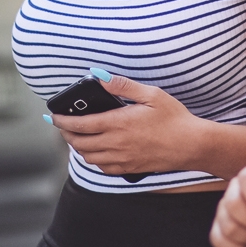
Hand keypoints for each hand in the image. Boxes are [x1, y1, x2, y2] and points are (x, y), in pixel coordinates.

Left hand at [47, 72, 205, 175]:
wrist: (192, 145)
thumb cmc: (174, 118)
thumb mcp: (151, 94)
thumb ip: (122, 86)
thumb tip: (100, 78)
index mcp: (118, 123)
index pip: (79, 124)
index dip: (62, 121)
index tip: (53, 116)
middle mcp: (116, 144)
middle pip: (79, 143)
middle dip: (66, 134)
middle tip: (62, 125)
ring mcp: (122, 159)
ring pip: (88, 157)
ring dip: (78, 147)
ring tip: (78, 136)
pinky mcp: (129, 168)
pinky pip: (103, 168)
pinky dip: (93, 159)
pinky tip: (97, 150)